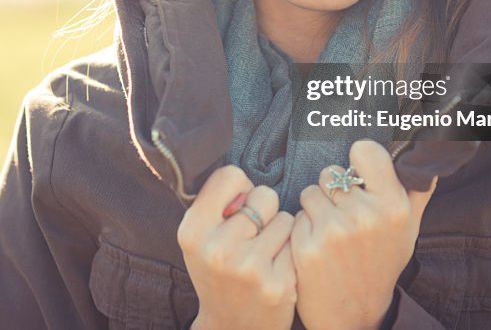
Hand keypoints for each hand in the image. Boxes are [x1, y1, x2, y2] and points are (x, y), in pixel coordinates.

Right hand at [177, 165, 296, 329]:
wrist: (231, 327)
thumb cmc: (217, 271)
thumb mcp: (200, 238)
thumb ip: (216, 204)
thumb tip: (244, 178)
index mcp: (193, 230)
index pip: (231, 175)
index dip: (240, 188)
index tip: (237, 208)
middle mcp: (218, 248)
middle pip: (264, 194)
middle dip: (263, 209)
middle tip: (253, 233)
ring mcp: (249, 267)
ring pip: (285, 217)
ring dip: (280, 230)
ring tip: (264, 252)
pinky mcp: (278, 283)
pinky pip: (296, 242)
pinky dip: (290, 251)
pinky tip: (277, 268)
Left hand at [290, 140, 436, 329]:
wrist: (355, 315)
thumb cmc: (381, 265)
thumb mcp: (409, 230)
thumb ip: (417, 191)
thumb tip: (424, 160)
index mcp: (393, 206)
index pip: (364, 150)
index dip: (358, 159)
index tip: (358, 174)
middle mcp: (364, 216)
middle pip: (331, 171)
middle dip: (335, 190)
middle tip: (345, 215)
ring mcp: (333, 231)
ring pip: (310, 191)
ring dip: (316, 207)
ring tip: (331, 232)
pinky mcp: (306, 246)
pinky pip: (295, 215)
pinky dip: (303, 227)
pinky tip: (317, 247)